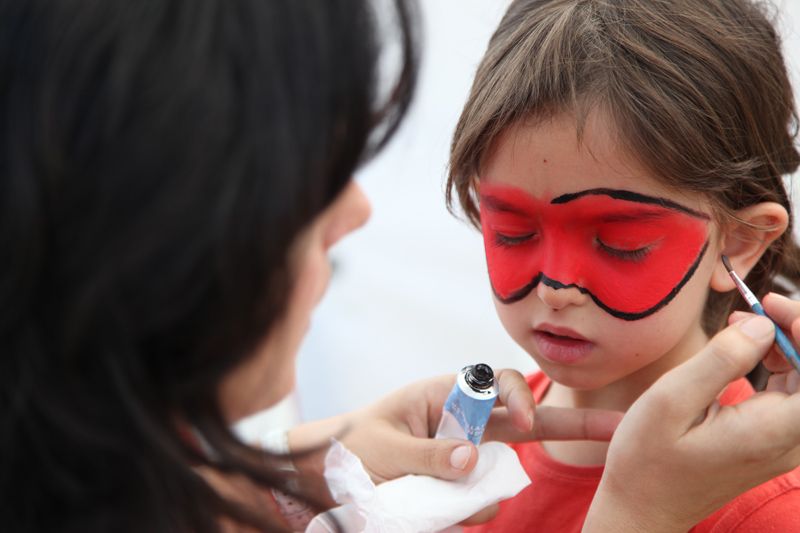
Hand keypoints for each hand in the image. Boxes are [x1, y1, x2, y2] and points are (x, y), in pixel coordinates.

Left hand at [288, 368, 622, 517]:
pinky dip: (465, 516)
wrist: (321, 475)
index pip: (496, 384)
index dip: (519, 397)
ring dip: (479, 498)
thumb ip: (426, 455)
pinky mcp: (458, 488)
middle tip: (619, 428)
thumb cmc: (348, 446)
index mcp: (444, 396)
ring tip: (425, 501)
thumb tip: (473, 459)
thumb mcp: (381, 448)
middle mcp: (463, 424)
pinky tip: (434, 514)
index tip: (524, 421)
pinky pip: (480, 504)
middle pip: (526, 421)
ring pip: (501, 476)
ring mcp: (464, 458)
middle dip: (572, 425)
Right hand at [583, 308, 799, 532]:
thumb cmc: (647, 458)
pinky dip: (780, 364)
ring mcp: (785, 445)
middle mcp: (790, 441)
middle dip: (795, 332)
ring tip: (744, 324)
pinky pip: (795, 394)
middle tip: (756, 307)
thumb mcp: (670, 402)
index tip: (768, 304)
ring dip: (788, 345)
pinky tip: (747, 350)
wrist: (643, 508)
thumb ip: (719, 361)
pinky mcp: (773, 442)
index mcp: (771, 431)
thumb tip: (762, 325)